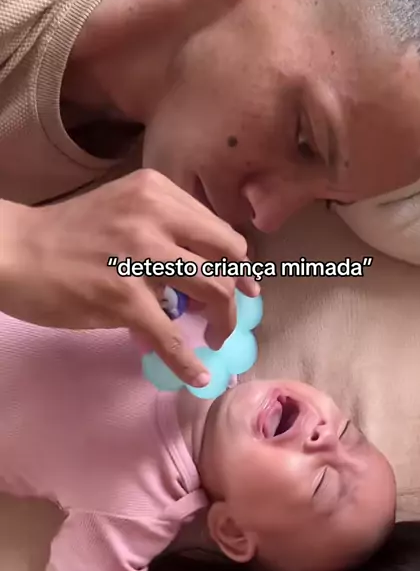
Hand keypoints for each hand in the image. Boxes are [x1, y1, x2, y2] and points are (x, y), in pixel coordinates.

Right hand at [0, 170, 257, 385]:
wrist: (14, 251)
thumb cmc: (63, 235)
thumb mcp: (121, 212)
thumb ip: (161, 234)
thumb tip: (194, 278)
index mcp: (157, 193)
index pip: (218, 230)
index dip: (238, 263)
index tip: (245, 283)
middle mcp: (157, 217)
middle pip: (228, 258)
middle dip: (239, 292)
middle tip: (232, 316)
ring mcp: (142, 257)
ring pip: (214, 292)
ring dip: (224, 323)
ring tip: (217, 340)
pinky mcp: (125, 297)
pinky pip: (172, 337)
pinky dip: (189, 362)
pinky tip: (199, 376)